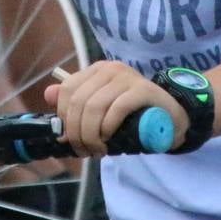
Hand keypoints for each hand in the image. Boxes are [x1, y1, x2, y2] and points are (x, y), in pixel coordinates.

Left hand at [43, 60, 188, 155]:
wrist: (171, 115)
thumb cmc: (133, 114)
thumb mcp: (102, 107)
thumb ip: (76, 101)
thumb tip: (48, 94)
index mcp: (96, 70)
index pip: (67, 91)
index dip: (64, 118)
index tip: (70, 139)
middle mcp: (110, 69)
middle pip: (79, 101)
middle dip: (77, 132)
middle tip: (84, 150)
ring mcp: (127, 77)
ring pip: (94, 106)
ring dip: (91, 134)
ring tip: (97, 149)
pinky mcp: (143, 90)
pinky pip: (117, 109)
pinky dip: (108, 127)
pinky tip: (109, 139)